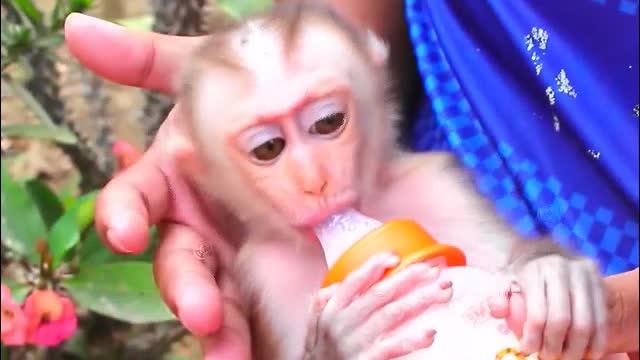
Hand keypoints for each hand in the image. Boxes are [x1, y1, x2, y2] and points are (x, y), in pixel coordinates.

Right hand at [64, 13, 249, 358]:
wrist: (310, 104)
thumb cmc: (248, 88)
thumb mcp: (204, 69)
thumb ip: (148, 61)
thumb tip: (78, 29)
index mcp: (172, 179)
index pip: (135, 202)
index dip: (122, 216)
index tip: (123, 231)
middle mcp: (198, 221)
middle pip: (179, 262)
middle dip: (184, 288)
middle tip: (202, 313)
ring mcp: (236, 250)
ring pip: (218, 294)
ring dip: (221, 327)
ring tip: (232, 353)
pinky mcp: (274, 269)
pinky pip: (263, 304)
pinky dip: (262, 330)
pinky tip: (268, 351)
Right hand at [304, 253, 452, 359]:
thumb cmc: (321, 353)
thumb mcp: (315, 323)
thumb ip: (326, 300)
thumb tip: (345, 280)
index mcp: (331, 310)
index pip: (353, 281)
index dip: (374, 266)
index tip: (396, 256)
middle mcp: (341, 323)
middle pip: (379, 294)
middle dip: (408, 278)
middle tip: (433, 270)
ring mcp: (354, 343)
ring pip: (391, 315)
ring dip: (419, 300)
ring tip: (441, 292)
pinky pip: (392, 348)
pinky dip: (412, 340)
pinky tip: (430, 333)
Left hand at [490, 254, 606, 359]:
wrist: (543, 253)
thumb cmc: (520, 274)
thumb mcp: (503, 281)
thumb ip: (499, 298)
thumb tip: (498, 311)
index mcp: (536, 270)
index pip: (537, 313)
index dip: (533, 337)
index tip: (527, 351)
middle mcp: (562, 269)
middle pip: (562, 319)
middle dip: (555, 346)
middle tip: (548, 358)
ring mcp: (584, 275)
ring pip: (586, 322)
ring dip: (577, 348)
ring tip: (566, 358)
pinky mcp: (600, 282)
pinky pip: (602, 319)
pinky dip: (597, 342)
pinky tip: (588, 354)